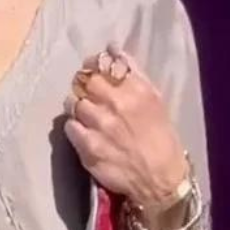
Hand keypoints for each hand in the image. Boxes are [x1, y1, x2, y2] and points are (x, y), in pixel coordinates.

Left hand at [63, 45, 187, 206]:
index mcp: (135, 89)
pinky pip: (70, 126)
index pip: (101, 63)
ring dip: (76, 106)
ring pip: (73, 103)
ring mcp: (100, 125)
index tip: (91, 71)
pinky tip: (84, 133)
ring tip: (86, 115)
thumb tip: (111, 50)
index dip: (92, 65)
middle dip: (82, 85)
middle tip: (86, 94)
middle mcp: (116, 103)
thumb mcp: (155, 99)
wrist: (159, 179)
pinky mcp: (88, 147)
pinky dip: (74, 127)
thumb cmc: (160, 138)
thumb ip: (133, 73)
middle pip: (84, 81)